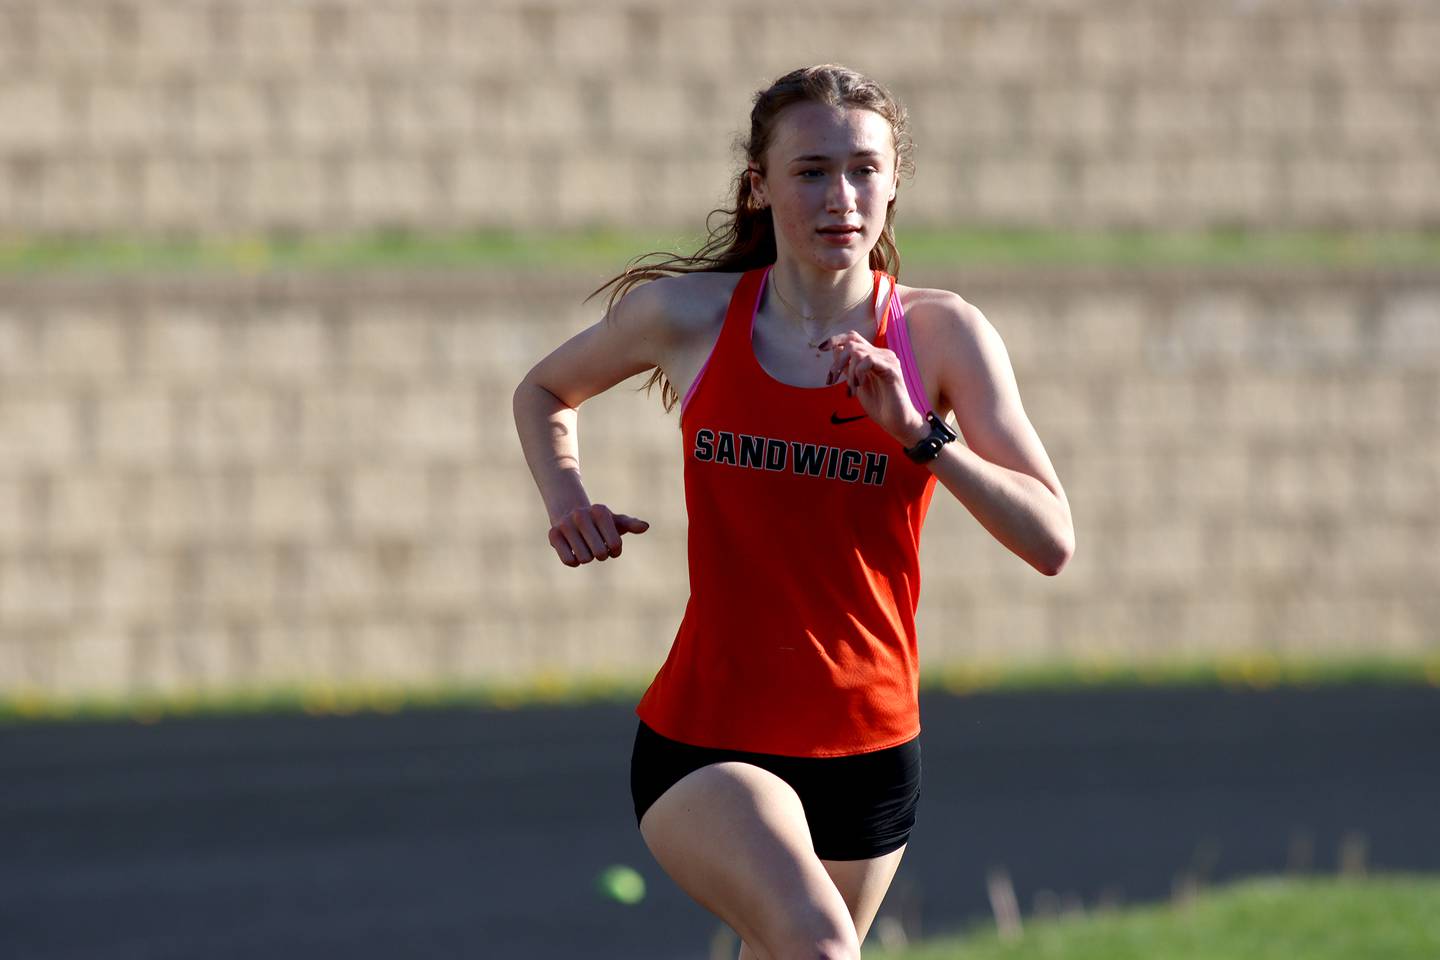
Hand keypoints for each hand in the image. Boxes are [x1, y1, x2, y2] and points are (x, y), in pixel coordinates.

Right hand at [547, 503, 649, 566]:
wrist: (569, 512)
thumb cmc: (598, 521)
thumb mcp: (615, 521)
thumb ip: (631, 524)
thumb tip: (646, 526)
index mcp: (600, 511)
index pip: (615, 544)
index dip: (615, 550)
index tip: (612, 546)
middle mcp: (581, 515)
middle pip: (600, 554)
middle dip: (601, 555)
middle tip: (597, 548)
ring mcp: (566, 524)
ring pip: (584, 558)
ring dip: (587, 558)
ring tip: (585, 547)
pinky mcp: (553, 535)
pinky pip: (569, 561)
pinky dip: (575, 562)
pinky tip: (574, 552)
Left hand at [821, 332, 928, 446]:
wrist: (895, 422)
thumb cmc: (878, 404)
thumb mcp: (856, 383)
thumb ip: (848, 367)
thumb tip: (835, 350)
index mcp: (873, 356)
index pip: (853, 337)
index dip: (835, 339)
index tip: (821, 349)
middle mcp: (882, 354)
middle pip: (852, 342)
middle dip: (837, 362)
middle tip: (832, 380)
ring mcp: (888, 360)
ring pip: (858, 352)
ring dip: (848, 372)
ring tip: (851, 390)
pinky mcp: (892, 370)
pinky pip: (868, 360)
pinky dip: (858, 373)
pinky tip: (860, 385)